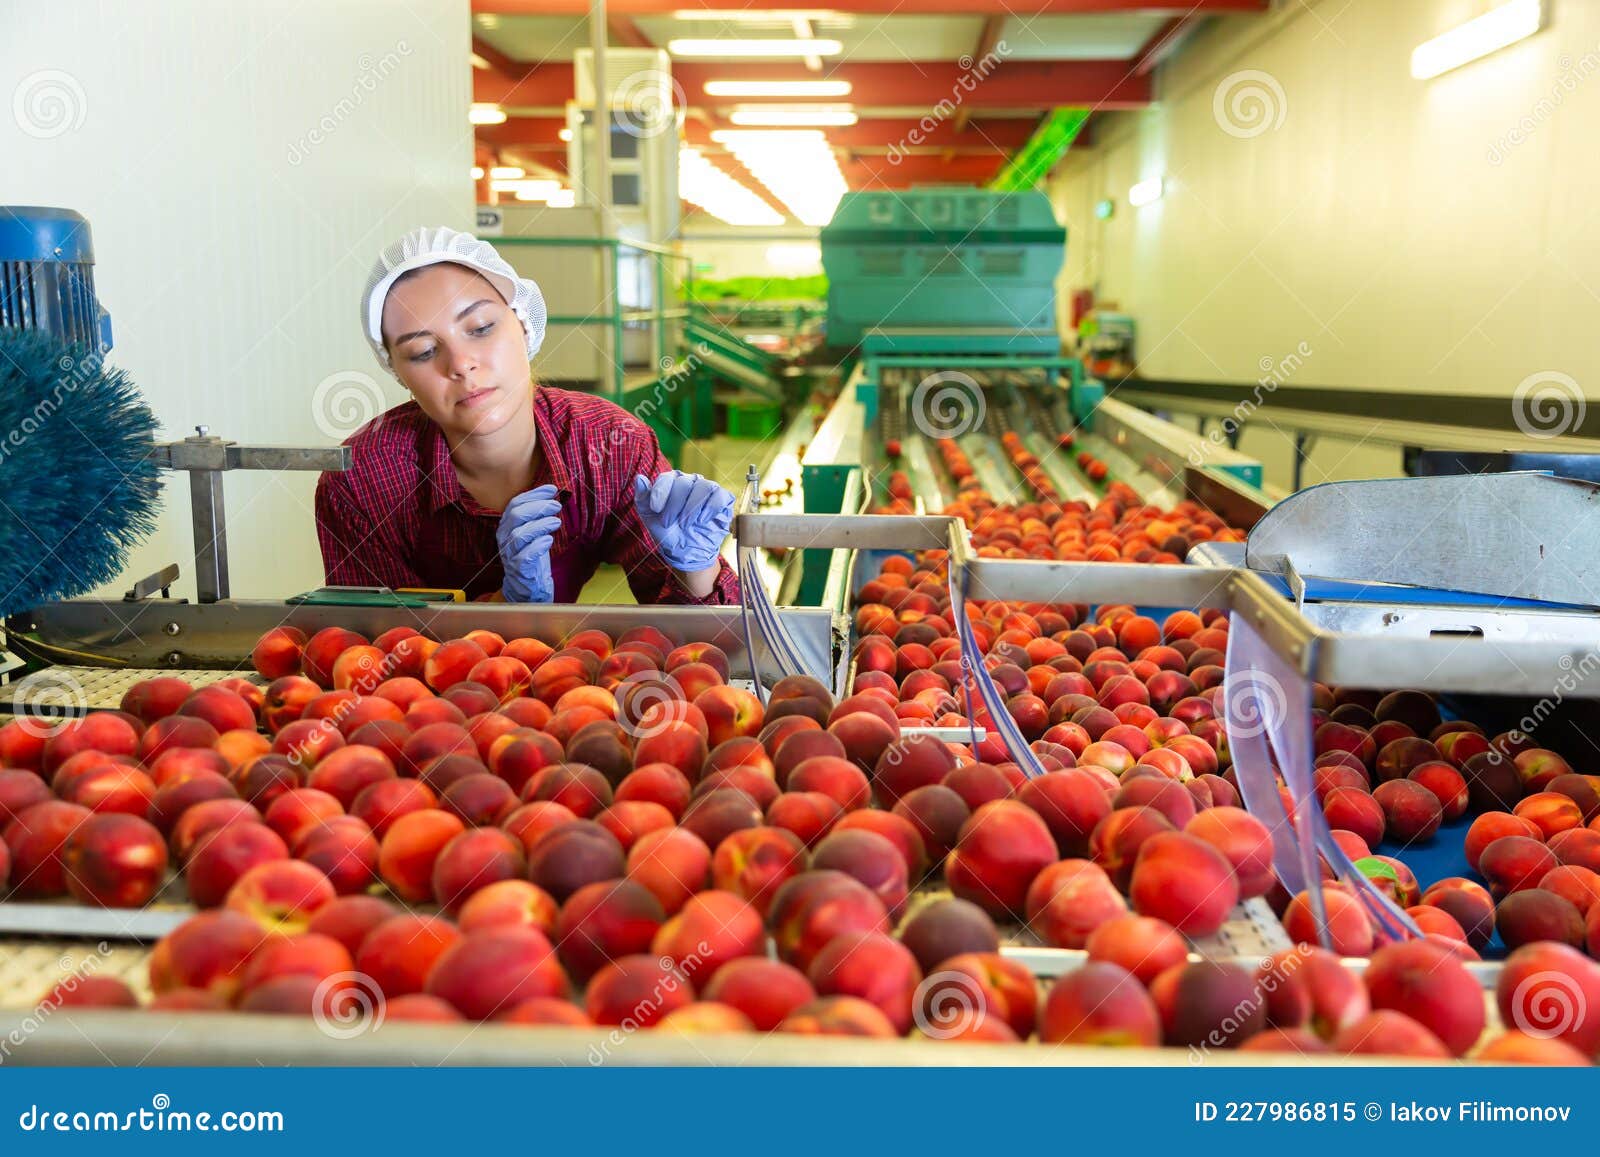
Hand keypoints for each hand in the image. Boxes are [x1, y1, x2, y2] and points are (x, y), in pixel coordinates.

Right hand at [496, 484, 560, 601]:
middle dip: (538, 507)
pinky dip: (538, 546)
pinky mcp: (518, 569)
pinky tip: (549, 540)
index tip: (552, 489)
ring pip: (520, 534)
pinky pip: (524, 556)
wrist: (528, 586)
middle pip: (516, 515)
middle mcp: (504, 538)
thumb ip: (538, 515)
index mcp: (507, 525)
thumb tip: (552, 493)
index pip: (515, 503)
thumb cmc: (532, 556)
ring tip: (557, 522)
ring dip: (541, 525)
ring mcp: (509, 554)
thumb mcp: (534, 532)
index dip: (534, 494)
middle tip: (556, 506)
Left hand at [633, 471, 733, 573]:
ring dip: (692, 508)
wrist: (687, 552)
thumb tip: (639, 478)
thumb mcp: (650, 518)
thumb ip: (643, 498)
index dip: (661, 492)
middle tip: (669, 523)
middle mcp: (691, 481)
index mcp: (672, 482)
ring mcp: (708, 489)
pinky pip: (719, 496)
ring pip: (703, 487)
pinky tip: (702, 521)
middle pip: (684, 483)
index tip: (656, 509)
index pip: (667, 477)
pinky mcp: (723, 499)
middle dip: (674, 505)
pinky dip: (710, 509)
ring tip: (686, 525)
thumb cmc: (668, 532)